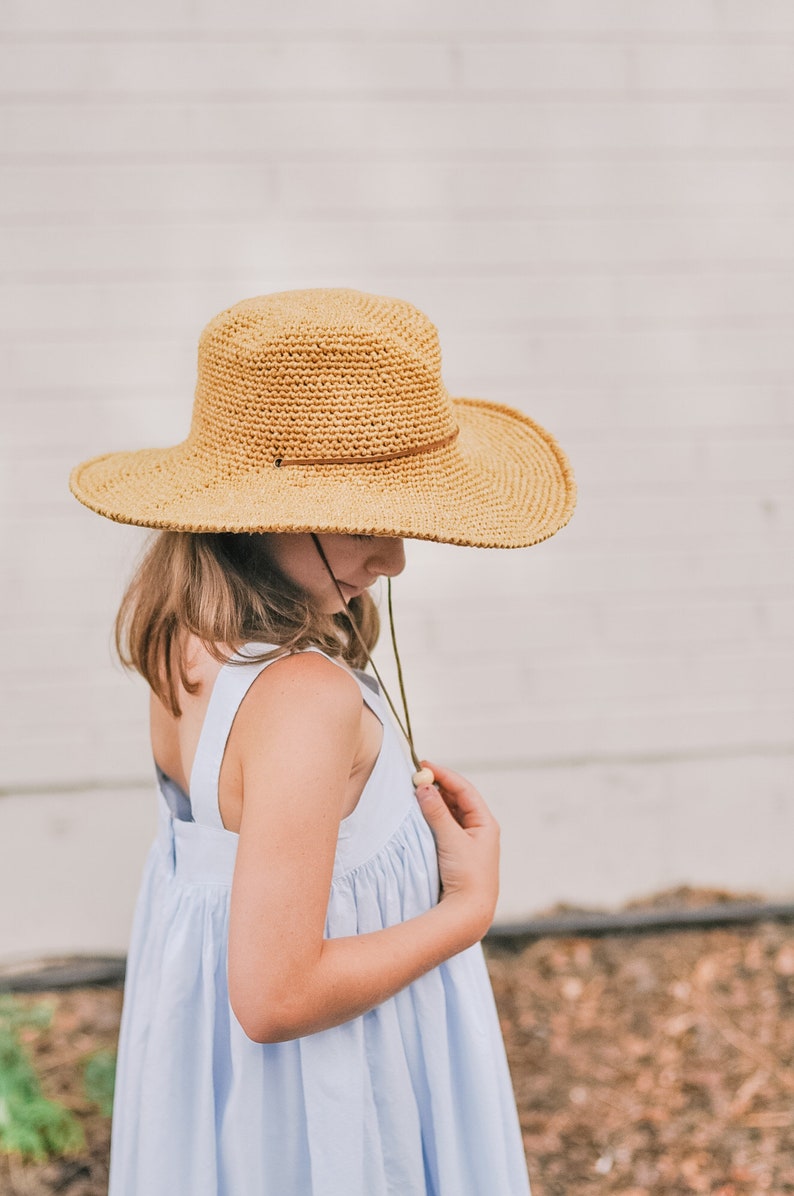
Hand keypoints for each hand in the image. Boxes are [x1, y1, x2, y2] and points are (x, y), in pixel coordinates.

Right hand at [415, 761, 499, 939]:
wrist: (469, 914)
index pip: (464, 789)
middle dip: (438, 786)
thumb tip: (424, 786)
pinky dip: (433, 816)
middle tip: (416, 777)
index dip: (445, 775)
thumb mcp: (451, 840)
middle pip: (458, 799)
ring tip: (415, 791)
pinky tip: (420, 813)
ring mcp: (468, 842)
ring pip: (450, 812)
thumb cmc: (468, 876)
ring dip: (435, 801)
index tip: (423, 765)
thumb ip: (437, 812)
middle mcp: (479, 830)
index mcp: (485, 823)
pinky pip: (445, 826)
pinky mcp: (457, 853)